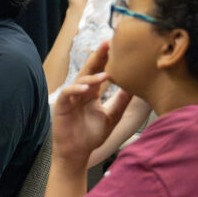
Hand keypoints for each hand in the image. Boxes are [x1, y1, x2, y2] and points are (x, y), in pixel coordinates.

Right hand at [52, 42, 132, 166]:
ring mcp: (71, 98)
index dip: (106, 60)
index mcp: (92, 93)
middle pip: (89, 70)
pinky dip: (75, 89)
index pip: (100, 72)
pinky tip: (85, 88)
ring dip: (91, 76)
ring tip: (105, 74)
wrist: (78, 152)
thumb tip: (135, 86)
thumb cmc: (92, 135)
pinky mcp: (62, 106)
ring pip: (79, 81)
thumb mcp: (112, 116)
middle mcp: (81, 92)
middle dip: (98, 57)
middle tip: (108, 43)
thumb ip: (121, 101)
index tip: (118, 47)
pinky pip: (67, 93)